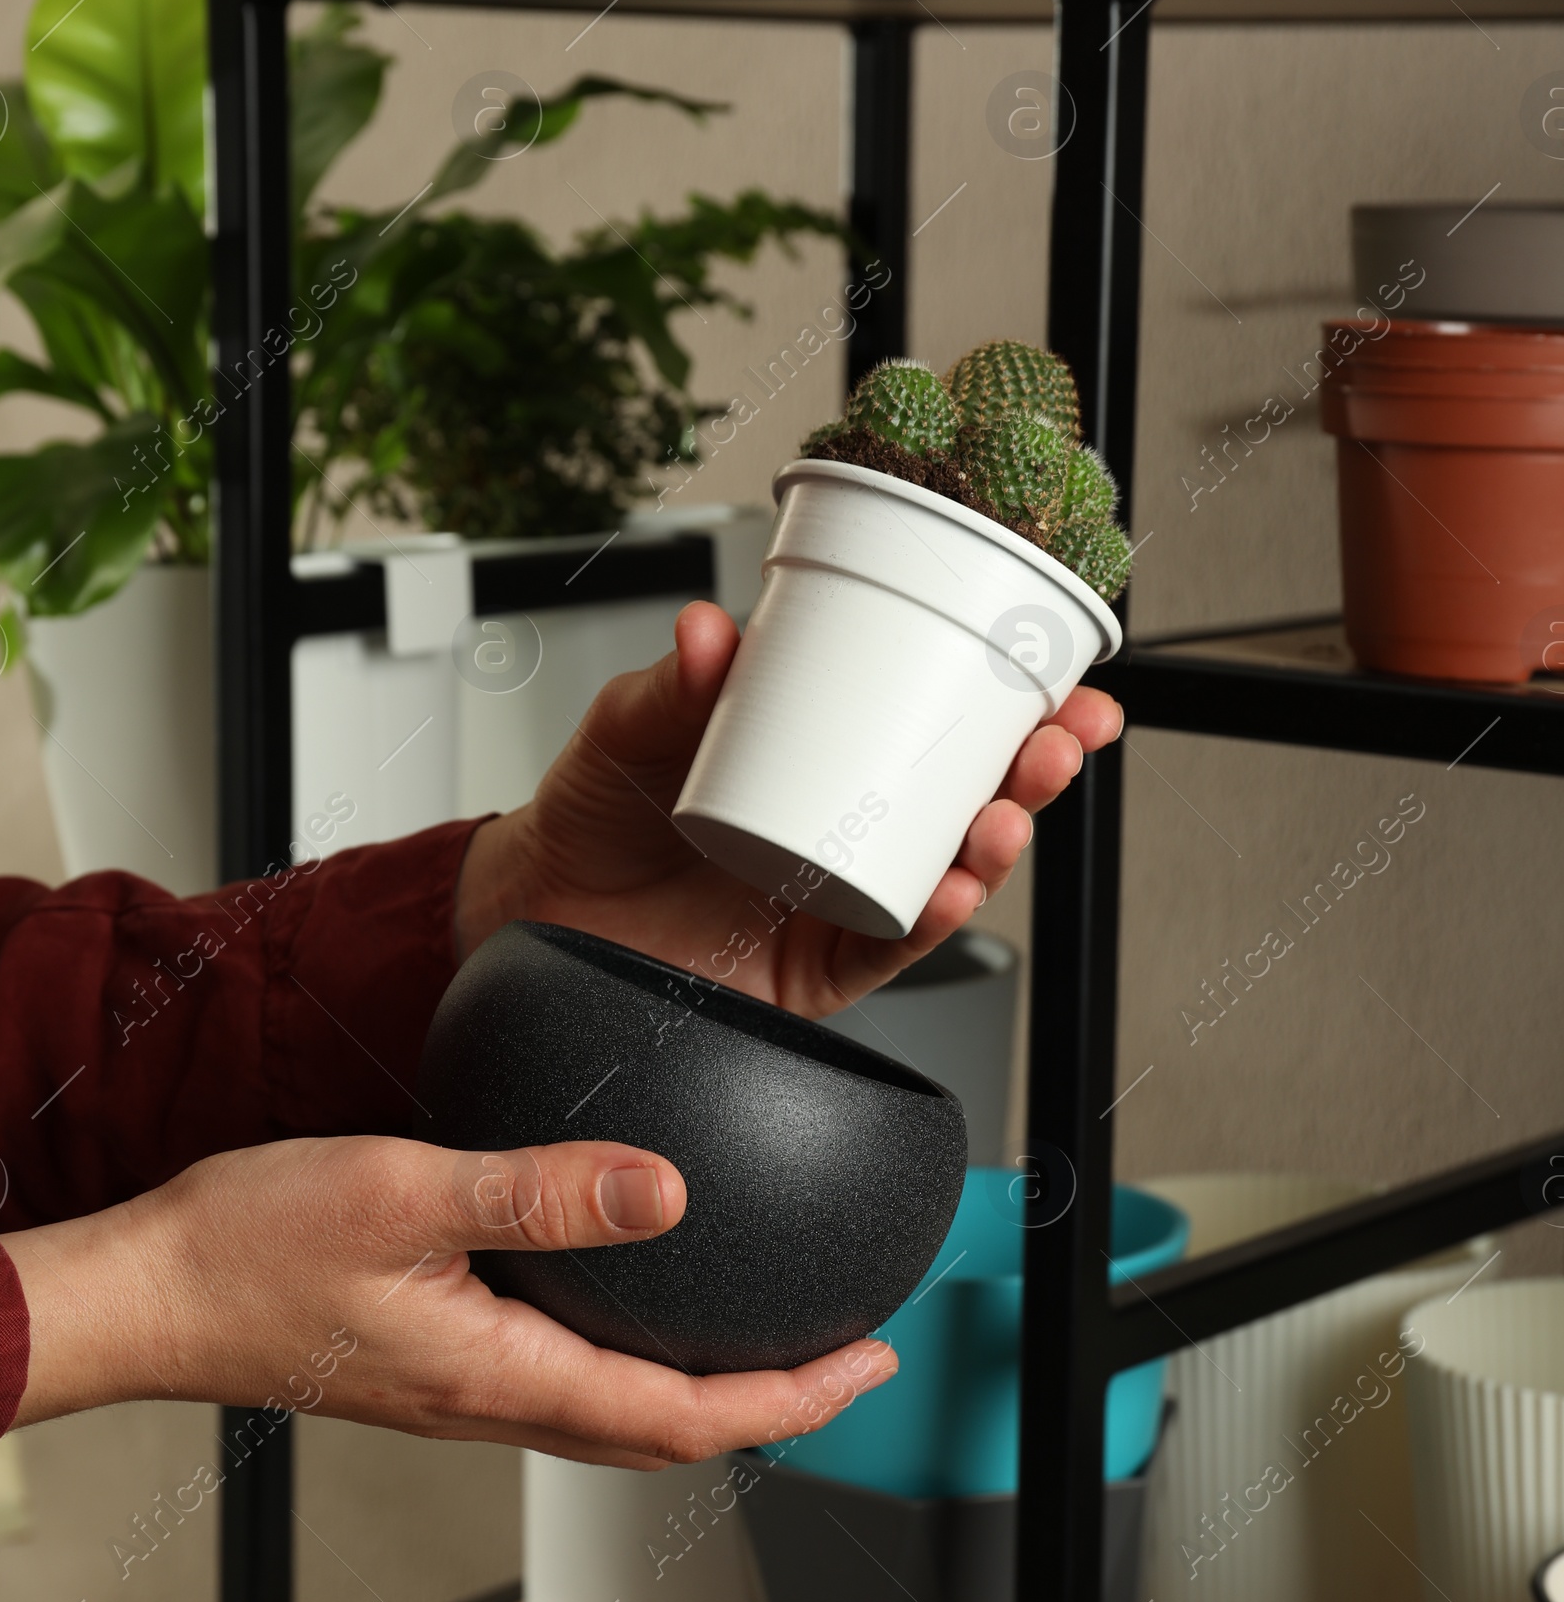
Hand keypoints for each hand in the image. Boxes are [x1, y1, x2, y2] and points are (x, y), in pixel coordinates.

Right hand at [5, 1135, 895, 1464]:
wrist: (148, 1294)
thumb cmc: (251, 1252)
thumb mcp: (406, 1194)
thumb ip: (539, 1192)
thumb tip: (665, 1191)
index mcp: (503, 1374)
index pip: (684, 1417)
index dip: (793, 1397)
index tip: (870, 1361)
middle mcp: (493, 1402)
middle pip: (668, 1433)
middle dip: (774, 1403)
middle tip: (850, 1358)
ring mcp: (465, 1392)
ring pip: (619, 1417)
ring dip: (708, 1390)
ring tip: (770, 1342)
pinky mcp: (436, 1366)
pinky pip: (568, 1387)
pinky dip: (634, 1366)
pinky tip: (637, 1314)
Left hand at [457, 599, 1121, 1014]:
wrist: (534, 910)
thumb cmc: (597, 810)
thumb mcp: (628, 727)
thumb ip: (668, 686)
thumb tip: (706, 633)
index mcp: (830, 757)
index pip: (943, 723)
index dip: (1016, 704)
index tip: (1067, 678)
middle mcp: (850, 829)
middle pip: (970, 799)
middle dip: (1034, 773)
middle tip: (1060, 740)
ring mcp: (839, 899)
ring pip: (947, 875)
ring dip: (994, 847)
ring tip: (1004, 817)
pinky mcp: (814, 968)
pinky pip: (886, 949)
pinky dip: (925, 923)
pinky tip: (950, 892)